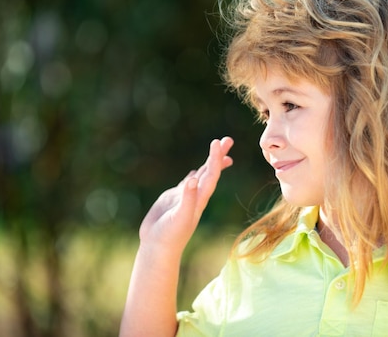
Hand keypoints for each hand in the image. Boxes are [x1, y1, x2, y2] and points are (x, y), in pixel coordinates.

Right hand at [138, 136, 233, 253]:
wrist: (158, 247)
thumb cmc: (170, 235)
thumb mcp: (179, 217)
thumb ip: (187, 199)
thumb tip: (192, 179)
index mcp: (199, 198)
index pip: (211, 175)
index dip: (216, 159)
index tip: (218, 143)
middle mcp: (195, 195)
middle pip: (210, 171)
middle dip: (218, 156)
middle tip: (228, 139)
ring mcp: (185, 196)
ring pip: (200, 176)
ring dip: (209, 163)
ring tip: (217, 151)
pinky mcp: (173, 199)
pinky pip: (186, 184)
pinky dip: (193, 175)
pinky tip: (195, 172)